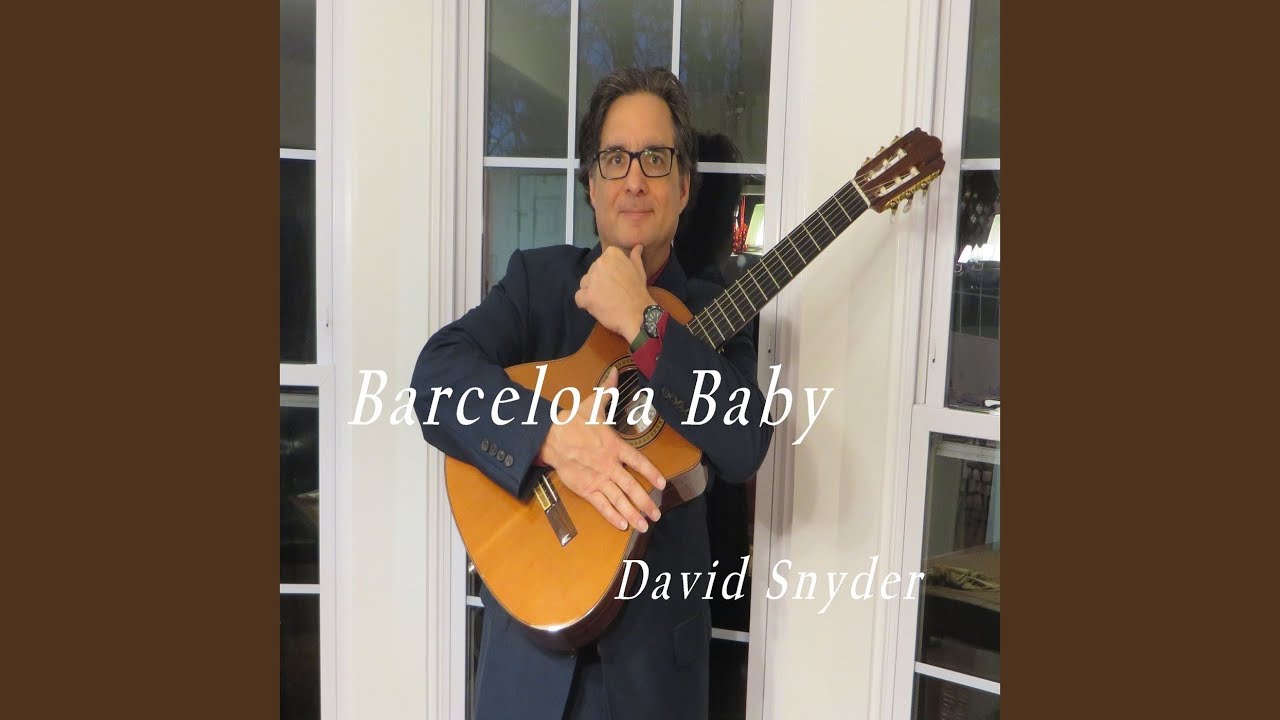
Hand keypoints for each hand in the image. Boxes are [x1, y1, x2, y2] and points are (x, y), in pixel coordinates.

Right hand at [540, 367, 666, 531]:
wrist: (548, 437)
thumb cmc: (571, 422)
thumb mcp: (591, 405)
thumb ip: (606, 392)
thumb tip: (614, 373)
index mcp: (613, 445)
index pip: (638, 461)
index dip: (650, 473)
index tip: (661, 484)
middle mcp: (608, 465)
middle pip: (631, 487)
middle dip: (645, 502)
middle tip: (657, 513)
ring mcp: (597, 478)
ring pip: (618, 499)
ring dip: (633, 513)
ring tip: (645, 524)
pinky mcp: (585, 488)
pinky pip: (601, 505)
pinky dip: (612, 515)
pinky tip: (623, 525)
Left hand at [575, 245, 651, 340]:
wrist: (638, 313)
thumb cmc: (638, 290)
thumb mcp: (639, 270)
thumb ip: (635, 256)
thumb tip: (637, 246)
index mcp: (611, 254)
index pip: (601, 262)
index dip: (608, 274)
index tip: (617, 282)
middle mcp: (599, 263)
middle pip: (591, 273)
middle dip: (599, 282)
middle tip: (613, 293)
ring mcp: (592, 280)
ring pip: (584, 284)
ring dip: (591, 292)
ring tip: (605, 300)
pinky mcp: (587, 296)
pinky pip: (579, 297)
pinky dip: (585, 303)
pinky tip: (597, 306)